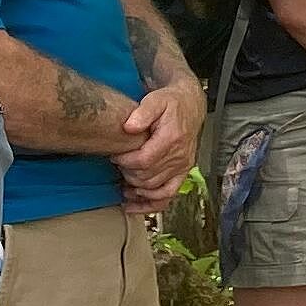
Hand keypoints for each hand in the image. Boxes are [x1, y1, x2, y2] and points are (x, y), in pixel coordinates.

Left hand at [120, 71, 203, 204]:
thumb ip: (142, 112)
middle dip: (128, 174)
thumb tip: (128, 127)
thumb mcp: (156, 100)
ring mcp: (183, 167)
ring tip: (122, 183)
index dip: (126, 162)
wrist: (190, 106)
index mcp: (172, 138)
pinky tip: (133, 205)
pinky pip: (167, 196)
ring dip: (136, 189)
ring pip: (155, 189)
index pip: (144, 160)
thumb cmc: (172, 103)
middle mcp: (180, 156)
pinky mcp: (182, 174)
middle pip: (148, 177)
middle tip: (118, 166)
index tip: (115, 156)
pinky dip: (150, 205)